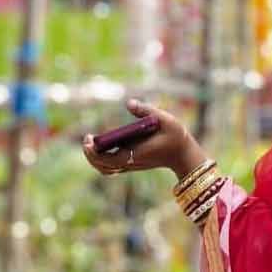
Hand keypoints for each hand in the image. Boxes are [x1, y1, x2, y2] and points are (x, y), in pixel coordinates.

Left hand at [81, 99, 208, 180]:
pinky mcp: (131, 164)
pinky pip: (111, 167)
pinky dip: (101, 160)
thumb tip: (129, 102)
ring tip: (91, 142)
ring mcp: (130, 165)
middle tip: (87, 137)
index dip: (94, 153)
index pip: (108, 159)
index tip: (88, 139)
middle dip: (90, 155)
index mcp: (136, 154)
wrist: (184, 154)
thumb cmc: (176, 136)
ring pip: (105, 169)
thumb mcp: (165, 119)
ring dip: (94, 159)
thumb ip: (146, 110)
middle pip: (102, 166)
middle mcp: (131, 163)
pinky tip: (100, 145)